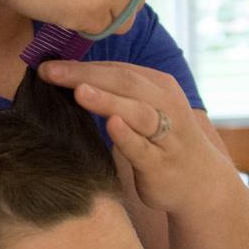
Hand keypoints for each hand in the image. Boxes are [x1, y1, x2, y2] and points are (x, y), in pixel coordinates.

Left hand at [38, 59, 230, 214]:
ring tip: (79, 92)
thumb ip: (114, 94)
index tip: (46, 64)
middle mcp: (166, 105)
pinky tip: (112, 125)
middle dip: (85, 75)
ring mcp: (168, 135)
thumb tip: (66, 79)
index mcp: (158, 86)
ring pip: (138, 112)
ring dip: (108, 100)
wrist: (201, 184)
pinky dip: (128, 136)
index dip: (81, 65)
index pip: (116, 69)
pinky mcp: (163, 165)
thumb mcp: (142, 110)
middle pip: (124, 83)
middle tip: (51, 71)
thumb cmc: (162, 143)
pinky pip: (144, 149)